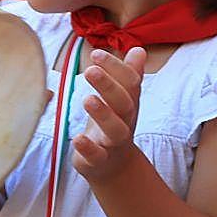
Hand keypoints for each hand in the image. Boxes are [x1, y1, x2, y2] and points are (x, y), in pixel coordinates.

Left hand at [72, 48, 147, 182]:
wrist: (115, 167)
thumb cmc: (113, 125)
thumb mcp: (121, 100)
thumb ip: (128, 76)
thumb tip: (139, 50)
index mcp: (129, 104)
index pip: (129, 83)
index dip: (115, 68)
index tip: (96, 54)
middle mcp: (125, 122)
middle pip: (124, 103)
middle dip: (109, 86)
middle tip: (90, 70)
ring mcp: (113, 143)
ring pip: (115, 130)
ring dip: (103, 114)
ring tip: (87, 99)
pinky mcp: (99, 160)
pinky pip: (97, 156)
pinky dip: (88, 148)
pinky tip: (77, 138)